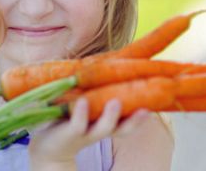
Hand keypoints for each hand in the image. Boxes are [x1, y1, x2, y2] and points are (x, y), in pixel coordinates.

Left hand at [28, 98, 150, 169]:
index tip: (158, 102)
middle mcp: (101, 129)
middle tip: (145, 109)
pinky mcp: (69, 132)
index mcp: (109, 122)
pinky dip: (81, 113)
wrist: (47, 144)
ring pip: (103, 127)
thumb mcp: (89, 102)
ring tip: (116, 102)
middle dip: (135, 120)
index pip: (131, 119)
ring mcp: (87, 132)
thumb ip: (101, 88)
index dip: (143, 114)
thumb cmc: (70, 117)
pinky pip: (78, 124)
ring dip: (111, 116)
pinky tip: (83, 101)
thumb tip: (117, 59)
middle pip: (123, 128)